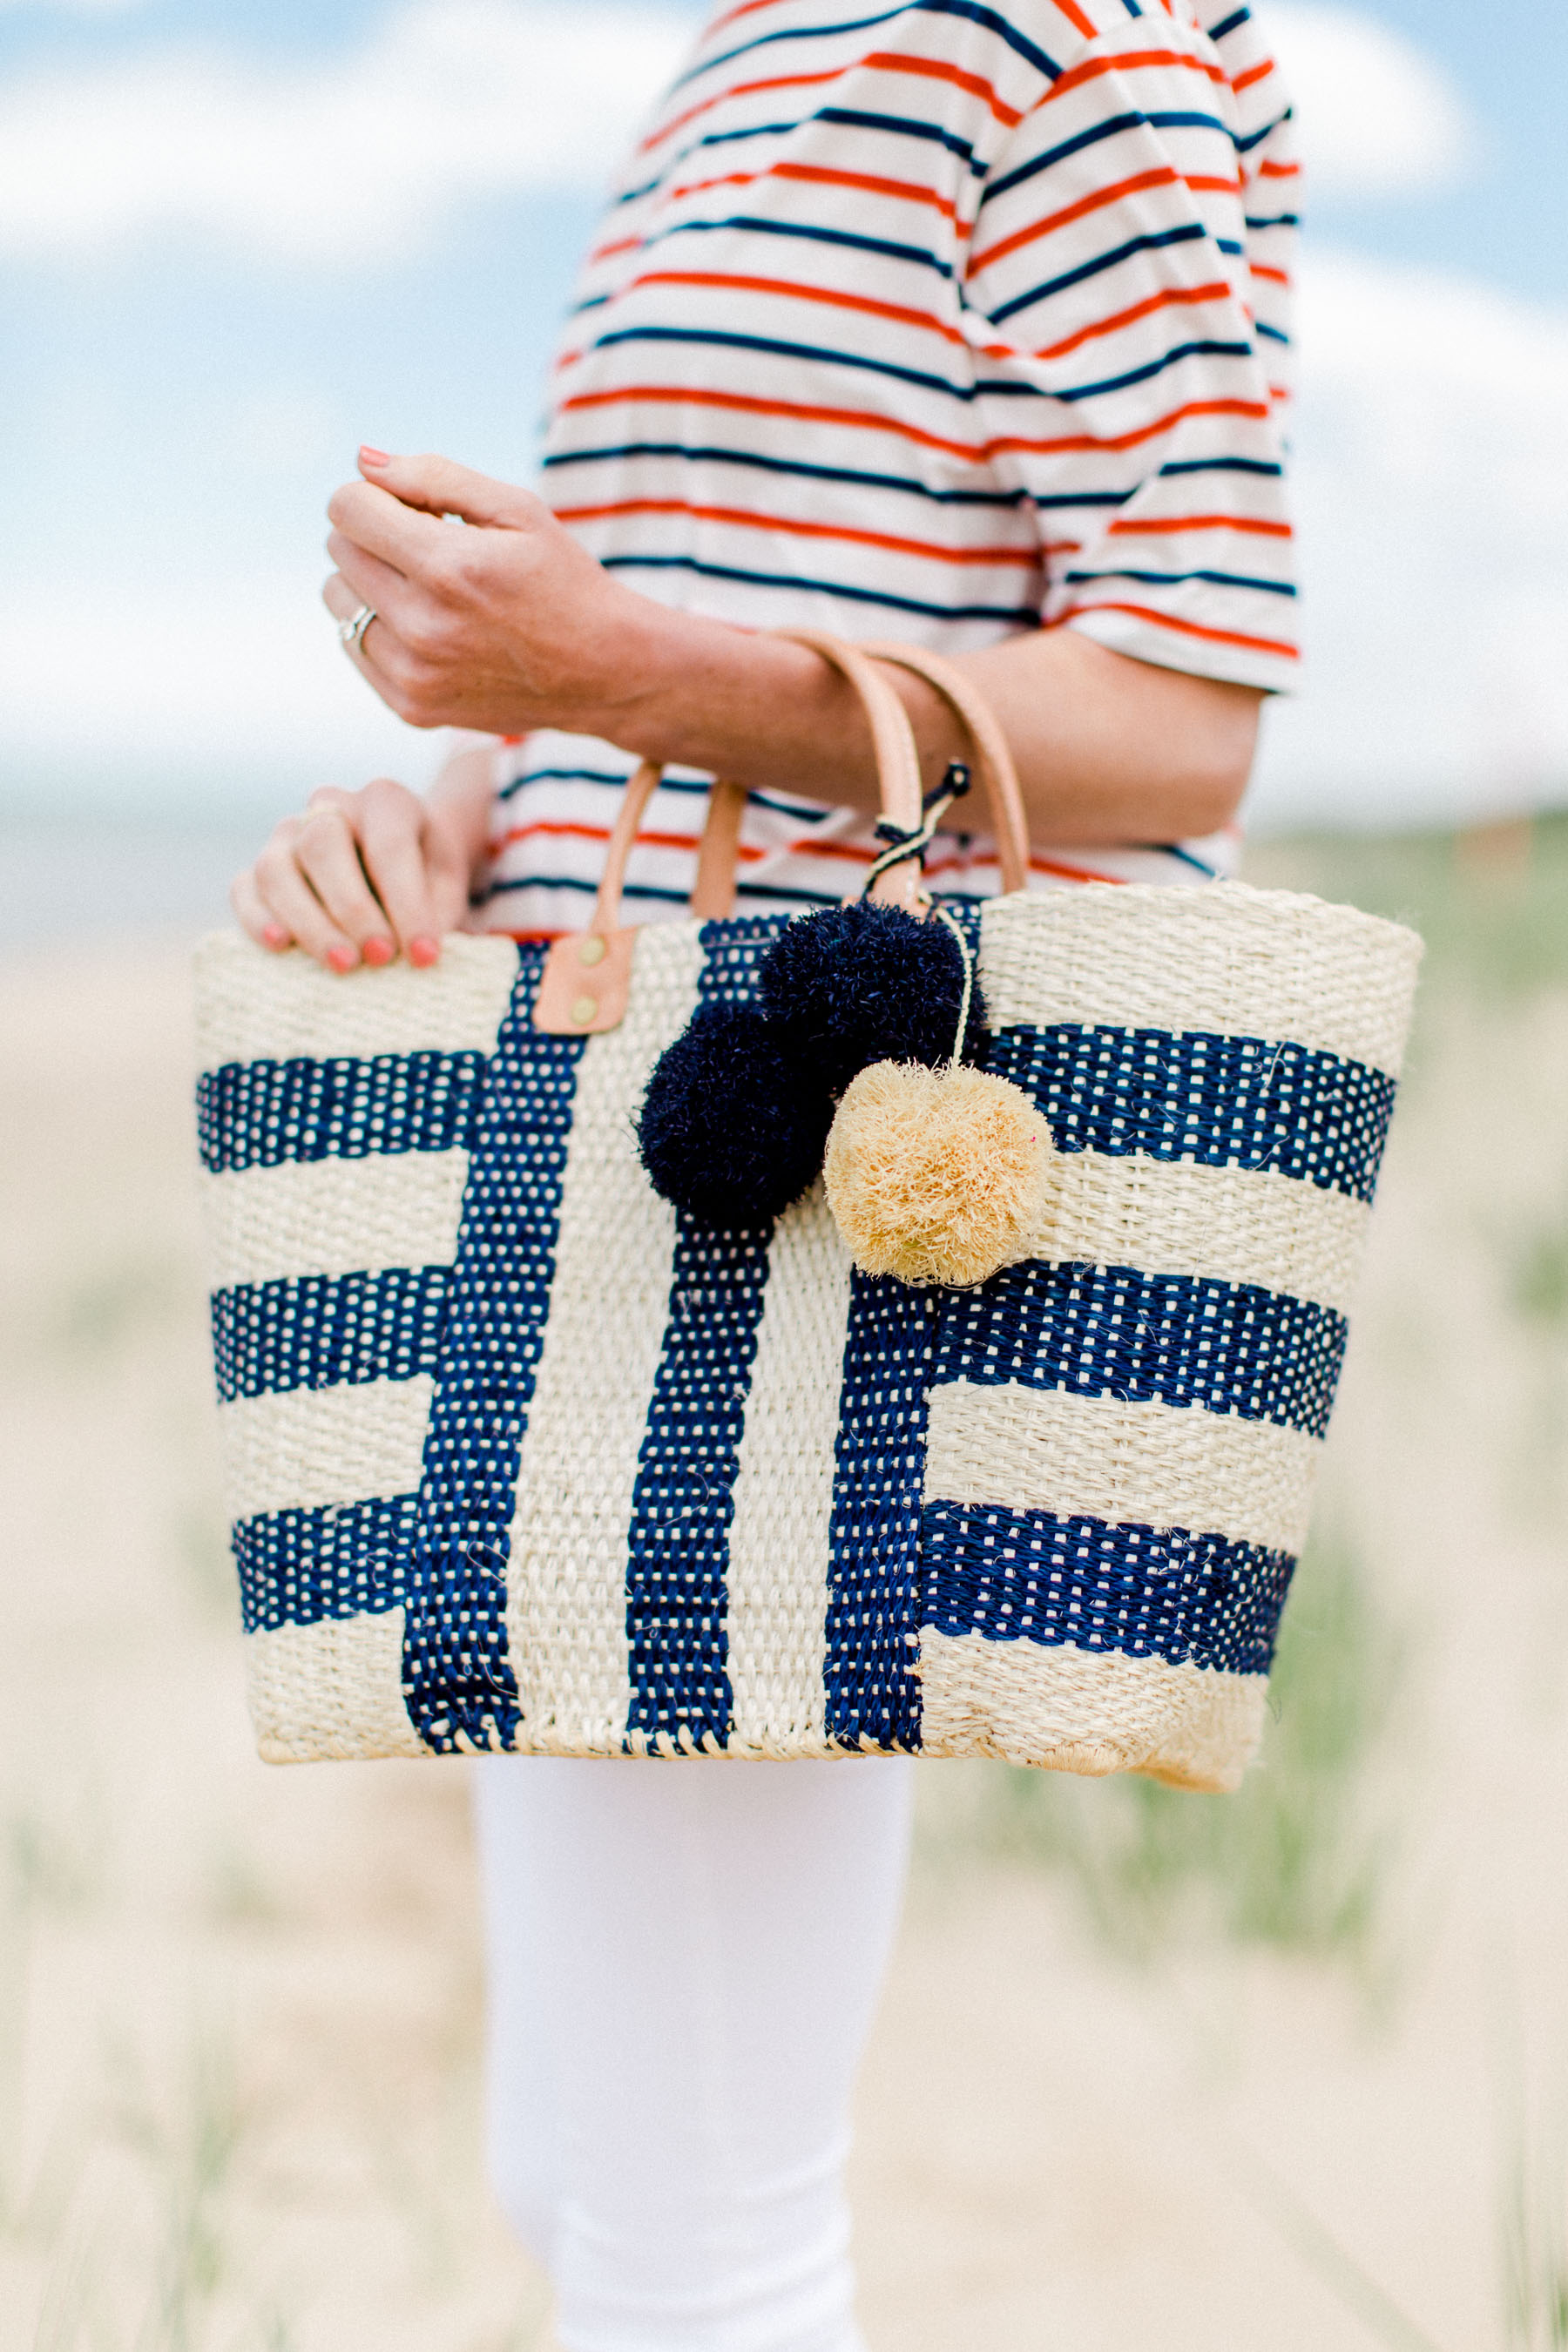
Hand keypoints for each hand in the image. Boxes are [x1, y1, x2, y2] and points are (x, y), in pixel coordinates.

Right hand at [231, 773, 481, 971]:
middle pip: (323, 845)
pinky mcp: (260, 866)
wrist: (398, 860)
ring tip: (341, 965)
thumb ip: (436, 911)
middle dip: (352, 909)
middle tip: (379, 957)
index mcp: (385, 800)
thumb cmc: (426, 875)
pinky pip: (245, 888)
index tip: (424, 955)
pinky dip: (257, 919)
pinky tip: (280, 947)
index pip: (388, 846)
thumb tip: (419, 955)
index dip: (407, 905)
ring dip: (307, 921)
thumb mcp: (447, 885)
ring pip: (277, 868)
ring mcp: (287, 833)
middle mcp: (330, 806)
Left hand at [322, 448, 659, 735]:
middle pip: (338, 549)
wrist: (603, 671)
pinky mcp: (410, 705)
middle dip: (375, 535)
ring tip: (428, 589)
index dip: (374, 496)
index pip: (346, 508)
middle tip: (431, 549)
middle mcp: (422, 626)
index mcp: (448, 567)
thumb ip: (435, 476)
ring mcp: (413, 673)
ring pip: (337, 598)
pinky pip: (353, 644)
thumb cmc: (561, 580)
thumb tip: (362, 462)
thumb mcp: (517, 510)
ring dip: (369, 581)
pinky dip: (379, 626)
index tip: (414, 509)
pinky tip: (427, 626)